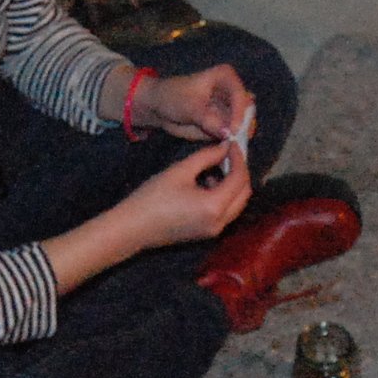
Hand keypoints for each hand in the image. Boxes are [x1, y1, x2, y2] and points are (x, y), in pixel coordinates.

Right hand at [115, 140, 251, 249]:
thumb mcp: (180, 171)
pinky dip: (223, 197)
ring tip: (214, 168)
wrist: (133, 228)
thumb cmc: (152, 197)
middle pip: (244, 194)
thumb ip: (207, 156)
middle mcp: (220, 222)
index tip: (231, 143)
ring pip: (237, 204)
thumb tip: (225, 146)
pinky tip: (206, 184)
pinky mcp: (207, 233)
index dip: (238, 158)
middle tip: (228, 154)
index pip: (239, 178)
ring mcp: (214, 230)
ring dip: (232, 185)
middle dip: (240, 172)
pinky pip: (225, 212)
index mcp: (214, 206)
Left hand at [140, 65, 253, 141]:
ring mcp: (230, 109)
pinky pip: (233, 135)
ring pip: (242, 125)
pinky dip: (232, 143)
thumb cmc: (174, 97)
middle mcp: (232, 92)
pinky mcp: (224, 124)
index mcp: (227, 77)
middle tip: (237, 143)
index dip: (239, 114)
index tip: (232, 131)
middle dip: (244, 128)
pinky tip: (228, 151)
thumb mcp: (191, 107)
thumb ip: (209, 120)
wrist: (159, 106)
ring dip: (239, 138)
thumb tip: (227, 134)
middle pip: (247, 112)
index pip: (241, 97)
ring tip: (233, 149)